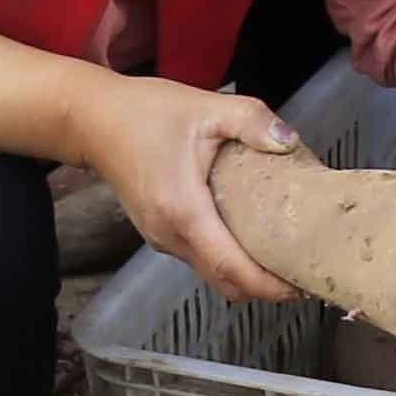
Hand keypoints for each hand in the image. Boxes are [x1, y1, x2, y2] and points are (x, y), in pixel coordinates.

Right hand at [92, 76, 303, 303]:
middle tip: (303, 275)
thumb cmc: (144, 112)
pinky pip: (200, 260)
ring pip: (211, 275)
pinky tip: (251, 242)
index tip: (301, 286)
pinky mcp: (159, 234)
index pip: (231, 268)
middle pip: (224, 282)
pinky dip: (228, 263)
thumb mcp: (205, 107)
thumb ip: (251, 121)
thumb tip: (290, 141)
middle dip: (265, 289)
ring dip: (246, 277)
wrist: (91, 120)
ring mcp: (161, 239)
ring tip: (284, 260)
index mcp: (183, 211)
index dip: (268, 286)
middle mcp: (170, 236)